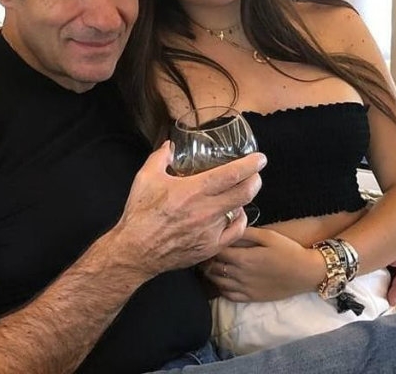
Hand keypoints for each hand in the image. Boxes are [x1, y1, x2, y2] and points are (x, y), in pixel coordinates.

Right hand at [115, 143, 264, 276]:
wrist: (136, 250)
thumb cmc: (141, 213)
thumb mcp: (146, 177)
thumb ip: (160, 157)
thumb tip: (170, 145)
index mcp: (193, 190)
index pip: (231, 174)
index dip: (250, 165)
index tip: (260, 159)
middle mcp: (206, 210)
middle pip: (244, 193)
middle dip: (255, 180)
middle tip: (256, 173)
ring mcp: (211, 230)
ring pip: (240, 211)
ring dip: (245, 198)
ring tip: (243, 191)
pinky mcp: (210, 247)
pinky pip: (234, 232)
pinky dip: (239, 220)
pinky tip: (236, 214)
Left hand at [203, 226, 322, 301]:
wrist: (306, 273)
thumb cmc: (288, 250)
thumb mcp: (268, 235)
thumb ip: (246, 233)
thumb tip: (230, 228)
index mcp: (244, 258)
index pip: (217, 252)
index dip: (210, 246)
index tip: (207, 240)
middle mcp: (241, 275)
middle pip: (214, 268)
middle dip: (207, 260)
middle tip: (204, 252)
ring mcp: (246, 289)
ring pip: (219, 283)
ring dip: (211, 274)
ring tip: (209, 265)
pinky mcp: (252, 298)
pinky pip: (229, 296)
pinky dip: (221, 289)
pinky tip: (221, 281)